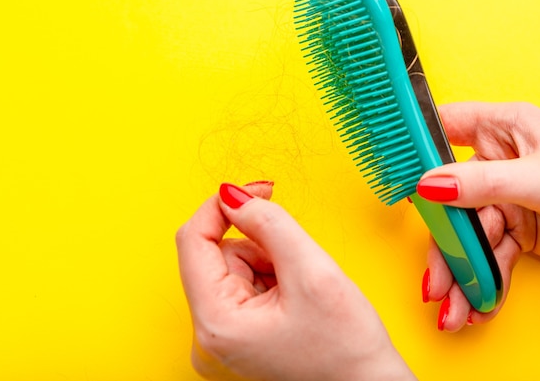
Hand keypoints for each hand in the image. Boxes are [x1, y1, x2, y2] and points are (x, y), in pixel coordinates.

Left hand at [176, 182, 415, 380]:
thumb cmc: (346, 350)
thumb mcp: (312, 272)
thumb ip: (269, 222)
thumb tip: (233, 195)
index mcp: (215, 323)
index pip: (193, 240)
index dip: (223, 206)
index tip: (256, 190)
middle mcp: (208, 335)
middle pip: (216, 253)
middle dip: (258, 243)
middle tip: (295, 261)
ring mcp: (221, 336)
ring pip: (233, 264)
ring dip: (268, 260)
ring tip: (299, 286)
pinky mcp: (235, 334)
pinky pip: (243, 282)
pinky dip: (270, 275)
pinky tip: (294, 296)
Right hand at [417, 102, 539, 330]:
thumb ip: (484, 183)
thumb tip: (431, 185)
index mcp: (507, 129)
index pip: (447, 127)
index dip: (418, 147)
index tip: (394, 173)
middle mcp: (501, 162)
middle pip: (450, 199)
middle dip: (445, 245)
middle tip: (438, 280)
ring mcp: (505, 198)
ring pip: (468, 235)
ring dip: (462, 274)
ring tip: (456, 307)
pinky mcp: (516, 230)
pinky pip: (491, 255)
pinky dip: (485, 280)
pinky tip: (480, 303)